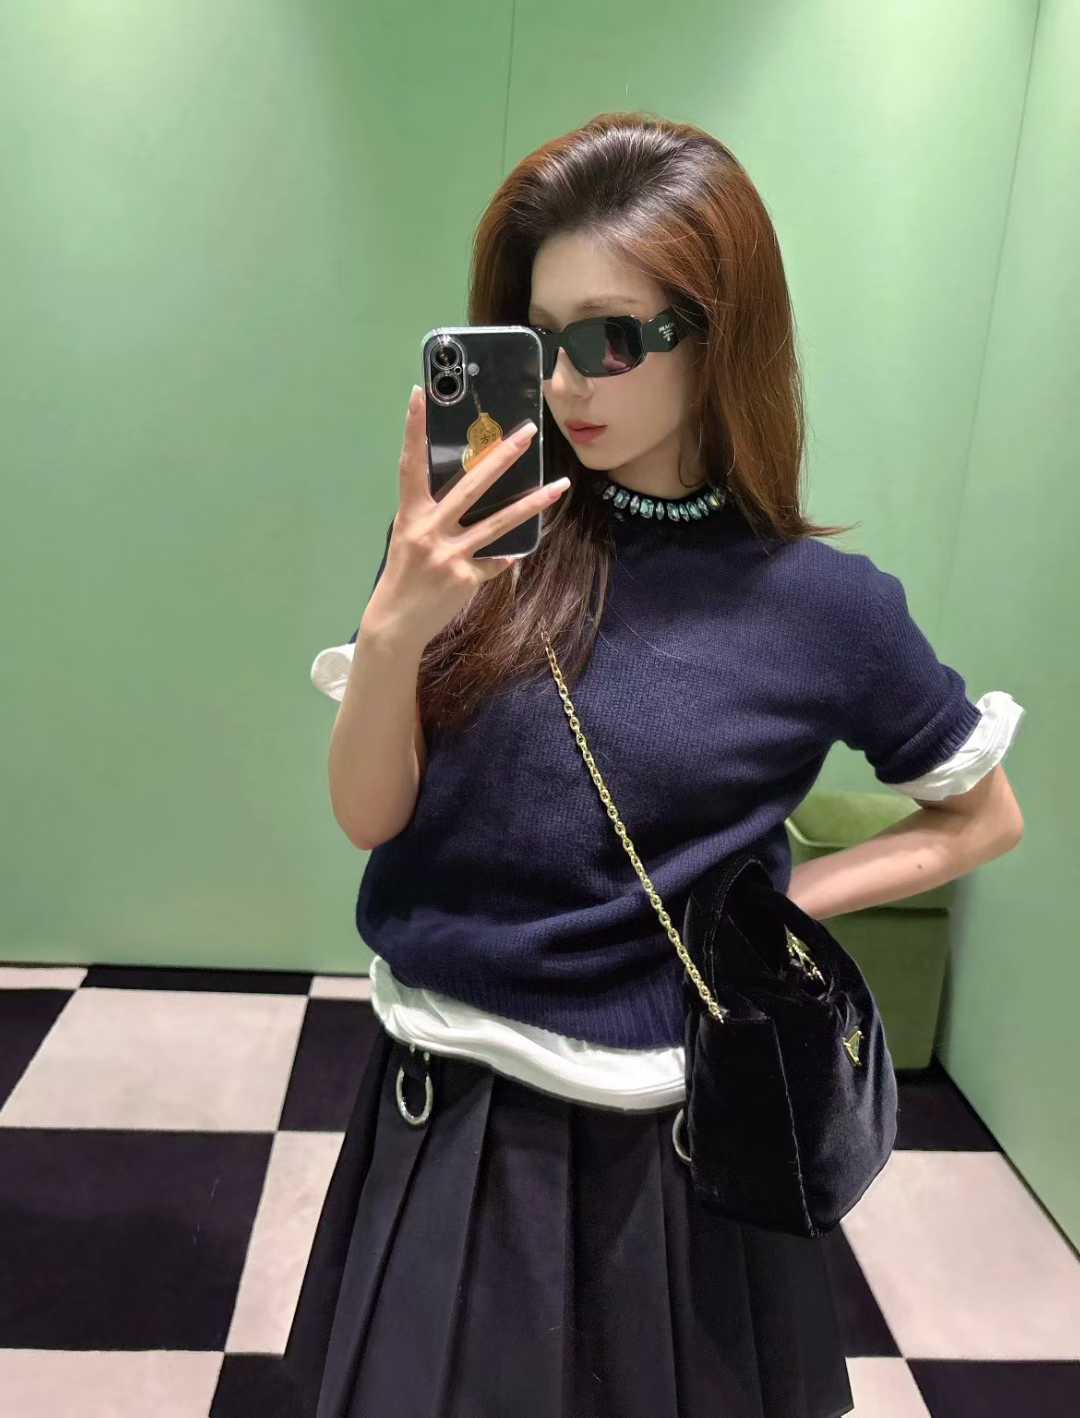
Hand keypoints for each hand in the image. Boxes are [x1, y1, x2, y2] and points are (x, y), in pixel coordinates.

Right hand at [361, 385, 569, 650]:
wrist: (397, 622)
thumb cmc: (404, 574)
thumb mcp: (409, 537)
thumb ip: (435, 515)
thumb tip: (470, 494)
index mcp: (411, 514)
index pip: (411, 464)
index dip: (414, 429)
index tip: (420, 394)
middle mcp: (430, 529)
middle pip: (472, 486)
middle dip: (502, 456)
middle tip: (528, 432)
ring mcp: (450, 554)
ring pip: (500, 523)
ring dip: (533, 503)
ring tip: (560, 485)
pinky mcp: (466, 577)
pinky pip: (496, 561)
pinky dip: (504, 557)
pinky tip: (516, 553)